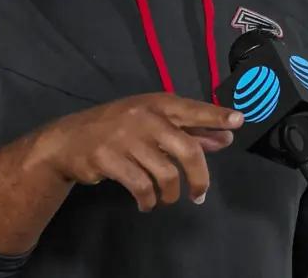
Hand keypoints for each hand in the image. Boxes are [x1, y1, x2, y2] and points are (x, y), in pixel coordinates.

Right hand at [39, 93, 242, 210]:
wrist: (69, 139)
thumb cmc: (118, 127)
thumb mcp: (153, 122)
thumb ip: (189, 129)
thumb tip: (224, 138)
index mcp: (158, 104)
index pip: (194, 110)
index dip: (216, 116)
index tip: (238, 122)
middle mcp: (145, 117)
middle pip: (187, 149)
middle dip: (199, 177)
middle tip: (200, 194)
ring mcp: (126, 138)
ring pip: (165, 174)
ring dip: (170, 194)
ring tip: (166, 198)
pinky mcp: (110, 159)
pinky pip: (141, 186)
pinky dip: (148, 200)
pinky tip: (147, 203)